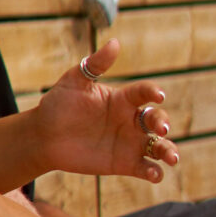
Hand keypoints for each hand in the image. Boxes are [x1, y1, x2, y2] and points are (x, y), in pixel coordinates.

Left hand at [33, 39, 179, 184]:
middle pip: (157, 120)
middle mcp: (131, 120)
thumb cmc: (59, 104)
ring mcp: (130, 142)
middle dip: (163, 122)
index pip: (144, 93)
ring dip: (169, 151)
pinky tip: (154, 174)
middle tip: (161, 127)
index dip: (153, 92)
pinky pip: (146, 168)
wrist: (44, 135)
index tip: (157, 95)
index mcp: (122, 99)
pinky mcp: (124, 163)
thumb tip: (115, 42)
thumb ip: (95, 64)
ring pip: (159, 146)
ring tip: (172, 158)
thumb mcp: (75, 80)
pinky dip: (154, 172)